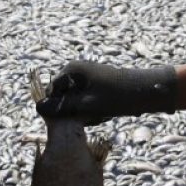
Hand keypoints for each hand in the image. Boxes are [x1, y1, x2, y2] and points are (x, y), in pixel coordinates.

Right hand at [35, 60, 178, 122]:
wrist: (148, 92)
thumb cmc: (118, 97)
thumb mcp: (87, 105)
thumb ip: (61, 107)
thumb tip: (37, 108)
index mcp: (71, 70)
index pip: (51, 92)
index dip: (59, 108)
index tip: (77, 116)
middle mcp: (76, 69)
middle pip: (62, 96)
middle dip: (72, 110)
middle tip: (91, 116)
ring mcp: (86, 75)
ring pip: (73, 101)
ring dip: (82, 112)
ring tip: (100, 114)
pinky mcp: (95, 83)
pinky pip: (84, 100)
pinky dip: (91, 109)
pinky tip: (104, 112)